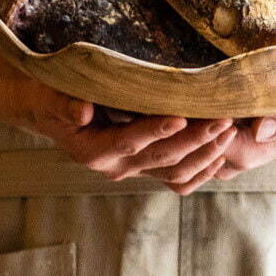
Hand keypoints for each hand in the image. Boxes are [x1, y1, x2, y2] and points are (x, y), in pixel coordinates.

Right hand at [13, 79, 240, 184]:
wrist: (48, 110)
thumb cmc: (49, 96)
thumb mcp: (49, 97)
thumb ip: (63, 105)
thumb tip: (82, 112)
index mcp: (93, 150)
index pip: (129, 141)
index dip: (156, 130)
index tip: (182, 116)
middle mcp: (114, 165)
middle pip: (160, 158)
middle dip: (195, 140)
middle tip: (222, 118)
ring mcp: (131, 169)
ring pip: (174, 172)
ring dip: (204, 154)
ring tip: (228, 130)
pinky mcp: (143, 166)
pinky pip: (177, 179)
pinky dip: (201, 170)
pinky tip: (220, 154)